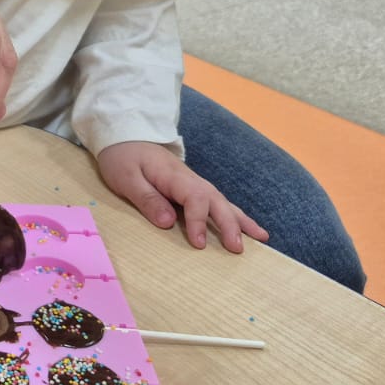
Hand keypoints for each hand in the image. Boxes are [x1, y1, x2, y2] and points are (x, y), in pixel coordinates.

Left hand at [95, 141, 269, 252]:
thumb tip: (168, 222)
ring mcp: (193, 183)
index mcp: (173, 176)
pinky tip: (248, 227)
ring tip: (261, 238)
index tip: (199, 244)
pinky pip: (216, 202)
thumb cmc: (123, 157)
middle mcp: (189, 179)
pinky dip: (234, 215)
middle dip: (229, 225)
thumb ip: (147, 198)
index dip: (199, 222)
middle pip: (216, 201)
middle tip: (237, 249)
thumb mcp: (126, 177)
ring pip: (222, 201)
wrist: (125, 136)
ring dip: (240, 220)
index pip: (194, 198)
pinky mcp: (192, 188)